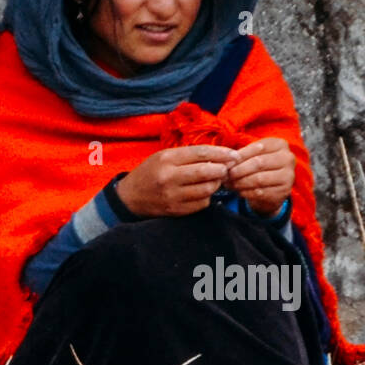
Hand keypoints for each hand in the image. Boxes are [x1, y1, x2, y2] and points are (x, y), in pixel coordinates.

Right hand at [114, 145, 238, 216]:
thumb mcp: (163, 156)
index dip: (221, 154)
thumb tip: (218, 156)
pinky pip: (202, 204)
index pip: (201, 153)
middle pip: (206, 172)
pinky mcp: (176, 211)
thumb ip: (188, 155)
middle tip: (228, 169)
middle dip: (222, 170)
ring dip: (216, 184)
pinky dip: (207, 197)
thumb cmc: (150, 172)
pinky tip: (203, 193)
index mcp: (167, 159)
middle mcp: (169, 177)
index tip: (234, 155)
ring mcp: (173, 196)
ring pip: (207, 190)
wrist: (130, 198)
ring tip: (215, 180)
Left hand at [224, 137, 294, 216]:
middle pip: (259, 163)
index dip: (241, 155)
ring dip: (241, 182)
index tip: (227, 162)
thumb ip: (243, 155)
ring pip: (259, 179)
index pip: (258, 147)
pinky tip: (239, 191)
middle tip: (227, 175)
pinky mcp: (284, 192)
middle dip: (239, 170)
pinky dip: (247, 192)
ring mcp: (288, 176)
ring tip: (230, 184)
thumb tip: (228, 161)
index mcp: (280, 145)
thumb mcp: (254, 156)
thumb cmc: (261, 167)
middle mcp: (287, 159)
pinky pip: (261, 192)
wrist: (273, 188)